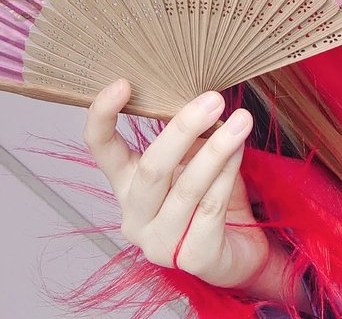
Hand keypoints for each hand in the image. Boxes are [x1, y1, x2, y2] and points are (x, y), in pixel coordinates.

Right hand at [83, 81, 274, 290]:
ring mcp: (160, 243)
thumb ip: (188, 135)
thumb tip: (202, 98)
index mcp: (126, 184)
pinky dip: (228, 175)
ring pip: (186, 188)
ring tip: (242, 120)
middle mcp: (135, 215)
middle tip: (213, 99)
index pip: (100, 149)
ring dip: (217, 150)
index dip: (102, 116)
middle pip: (151, 168)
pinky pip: (212, 208)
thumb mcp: (194, 157)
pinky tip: (241, 151)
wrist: (240, 249)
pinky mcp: (194, 259)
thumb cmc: (211, 196)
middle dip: (183, 129)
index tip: (122, 83)